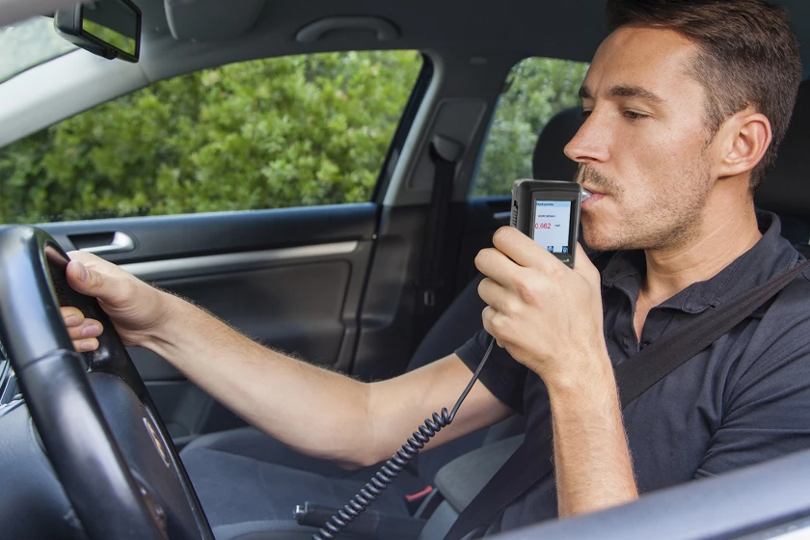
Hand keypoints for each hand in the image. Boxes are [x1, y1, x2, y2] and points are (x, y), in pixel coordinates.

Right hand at [61, 251, 172, 349]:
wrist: (154, 327)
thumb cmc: (145, 303)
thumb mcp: (120, 290)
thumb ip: (95, 281)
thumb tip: (72, 269)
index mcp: (82, 265)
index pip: (50, 275)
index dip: (56, 295)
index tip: (74, 306)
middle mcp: (75, 283)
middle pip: (50, 304)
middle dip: (69, 319)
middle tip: (88, 318)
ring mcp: (76, 304)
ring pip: (56, 322)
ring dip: (75, 332)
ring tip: (96, 327)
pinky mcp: (79, 322)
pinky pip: (65, 335)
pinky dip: (78, 341)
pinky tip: (95, 336)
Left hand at [475, 227, 607, 387]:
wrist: (575, 361)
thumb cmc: (583, 323)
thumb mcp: (588, 280)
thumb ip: (573, 253)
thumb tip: (561, 236)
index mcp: (547, 269)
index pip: (506, 237)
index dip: (504, 240)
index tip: (507, 247)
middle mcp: (526, 285)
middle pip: (484, 257)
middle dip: (492, 262)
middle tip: (504, 269)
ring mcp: (511, 307)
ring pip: (483, 286)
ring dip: (496, 291)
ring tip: (516, 300)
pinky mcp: (500, 326)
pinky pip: (485, 312)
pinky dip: (497, 316)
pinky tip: (515, 319)